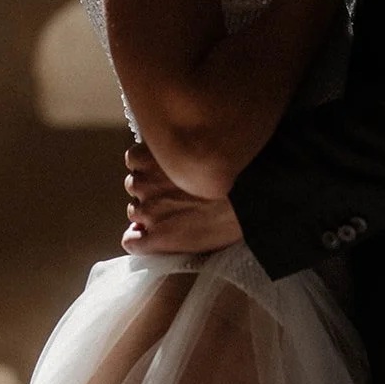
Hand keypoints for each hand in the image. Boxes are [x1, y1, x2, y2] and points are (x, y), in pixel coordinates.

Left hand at [122, 142, 242, 254]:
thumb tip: (171, 149)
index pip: (134, 159)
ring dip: (148, 215)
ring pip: (135, 212)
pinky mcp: (159, 237)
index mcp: (153, 155)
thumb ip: (180, 143)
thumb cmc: (236, 169)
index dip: (150, 167)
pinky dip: (139, 241)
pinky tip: (154, 241)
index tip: (167, 173)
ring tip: (176, 217)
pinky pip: (133, 242)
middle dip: (151, 191)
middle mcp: (146, 182)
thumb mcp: (205, 142)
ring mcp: (150, 211)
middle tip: (177, 196)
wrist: (252, 200)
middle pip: (135, 186)